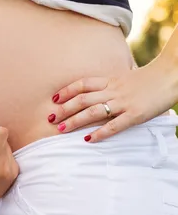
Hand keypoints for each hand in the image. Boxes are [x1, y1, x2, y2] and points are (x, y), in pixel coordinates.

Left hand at [48, 55, 177, 141]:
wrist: (171, 75)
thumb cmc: (149, 79)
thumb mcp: (125, 78)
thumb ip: (111, 85)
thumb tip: (98, 92)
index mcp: (110, 80)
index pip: (82, 84)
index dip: (66, 91)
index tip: (53, 100)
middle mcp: (113, 91)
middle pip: (82, 99)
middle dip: (64, 109)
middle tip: (50, 119)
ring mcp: (123, 103)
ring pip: (93, 112)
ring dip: (75, 121)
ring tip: (61, 130)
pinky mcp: (135, 115)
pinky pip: (114, 125)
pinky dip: (100, 133)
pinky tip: (88, 139)